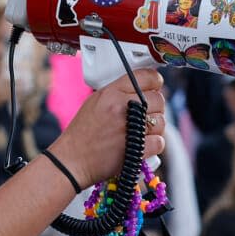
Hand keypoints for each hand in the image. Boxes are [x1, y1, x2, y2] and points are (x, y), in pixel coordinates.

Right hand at [50, 68, 165, 187]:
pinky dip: (153, 145)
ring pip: (161, 121)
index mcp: (111, 92)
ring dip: (155, 128)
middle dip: (154, 107)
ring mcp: (131, 128)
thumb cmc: (82, 132)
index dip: (155, 81)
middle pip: (158, 99)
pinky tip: (140, 145)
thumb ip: (118, 93)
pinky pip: (160, 142)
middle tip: (145, 115)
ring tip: (140, 132)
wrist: (73, 159)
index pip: (146, 76)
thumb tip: (141, 89)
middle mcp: (122, 107)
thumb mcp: (95, 101)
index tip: (155, 85)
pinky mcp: (138, 149)